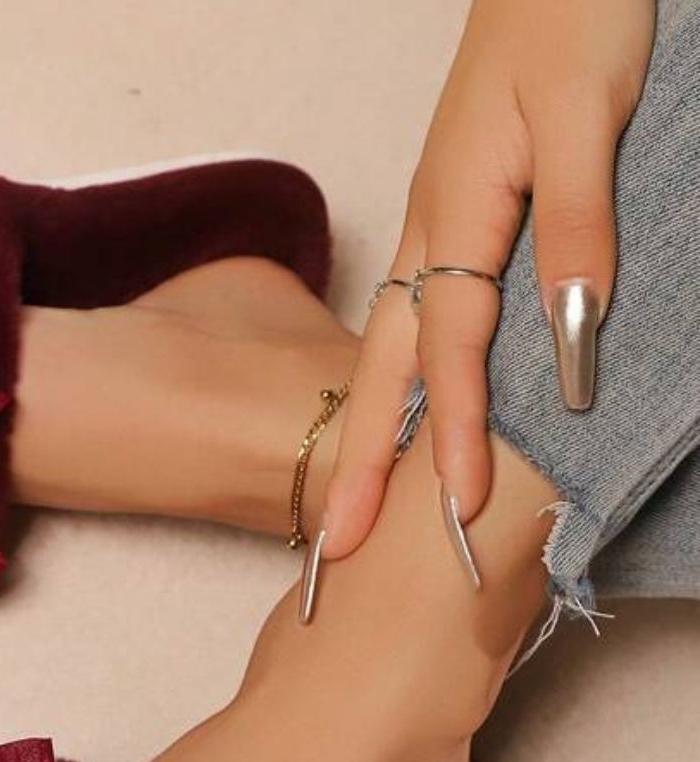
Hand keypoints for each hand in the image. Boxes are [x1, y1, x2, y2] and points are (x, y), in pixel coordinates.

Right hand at [321, 0, 654, 563]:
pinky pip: (416, 320)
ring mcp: (436, 224)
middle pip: (386, 367)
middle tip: (338, 543)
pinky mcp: (455, 216)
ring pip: (389, 349)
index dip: (459, 431)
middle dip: (362, 460)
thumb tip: (572, 339)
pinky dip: (404, 381)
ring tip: (351, 501)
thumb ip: (577, 229)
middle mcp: (433, 230)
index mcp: (458, 209)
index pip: (453, 347)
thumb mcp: (591, 117)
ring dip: (371, 431)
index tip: (459, 509)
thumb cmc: (575, 15)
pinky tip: (408, 412)